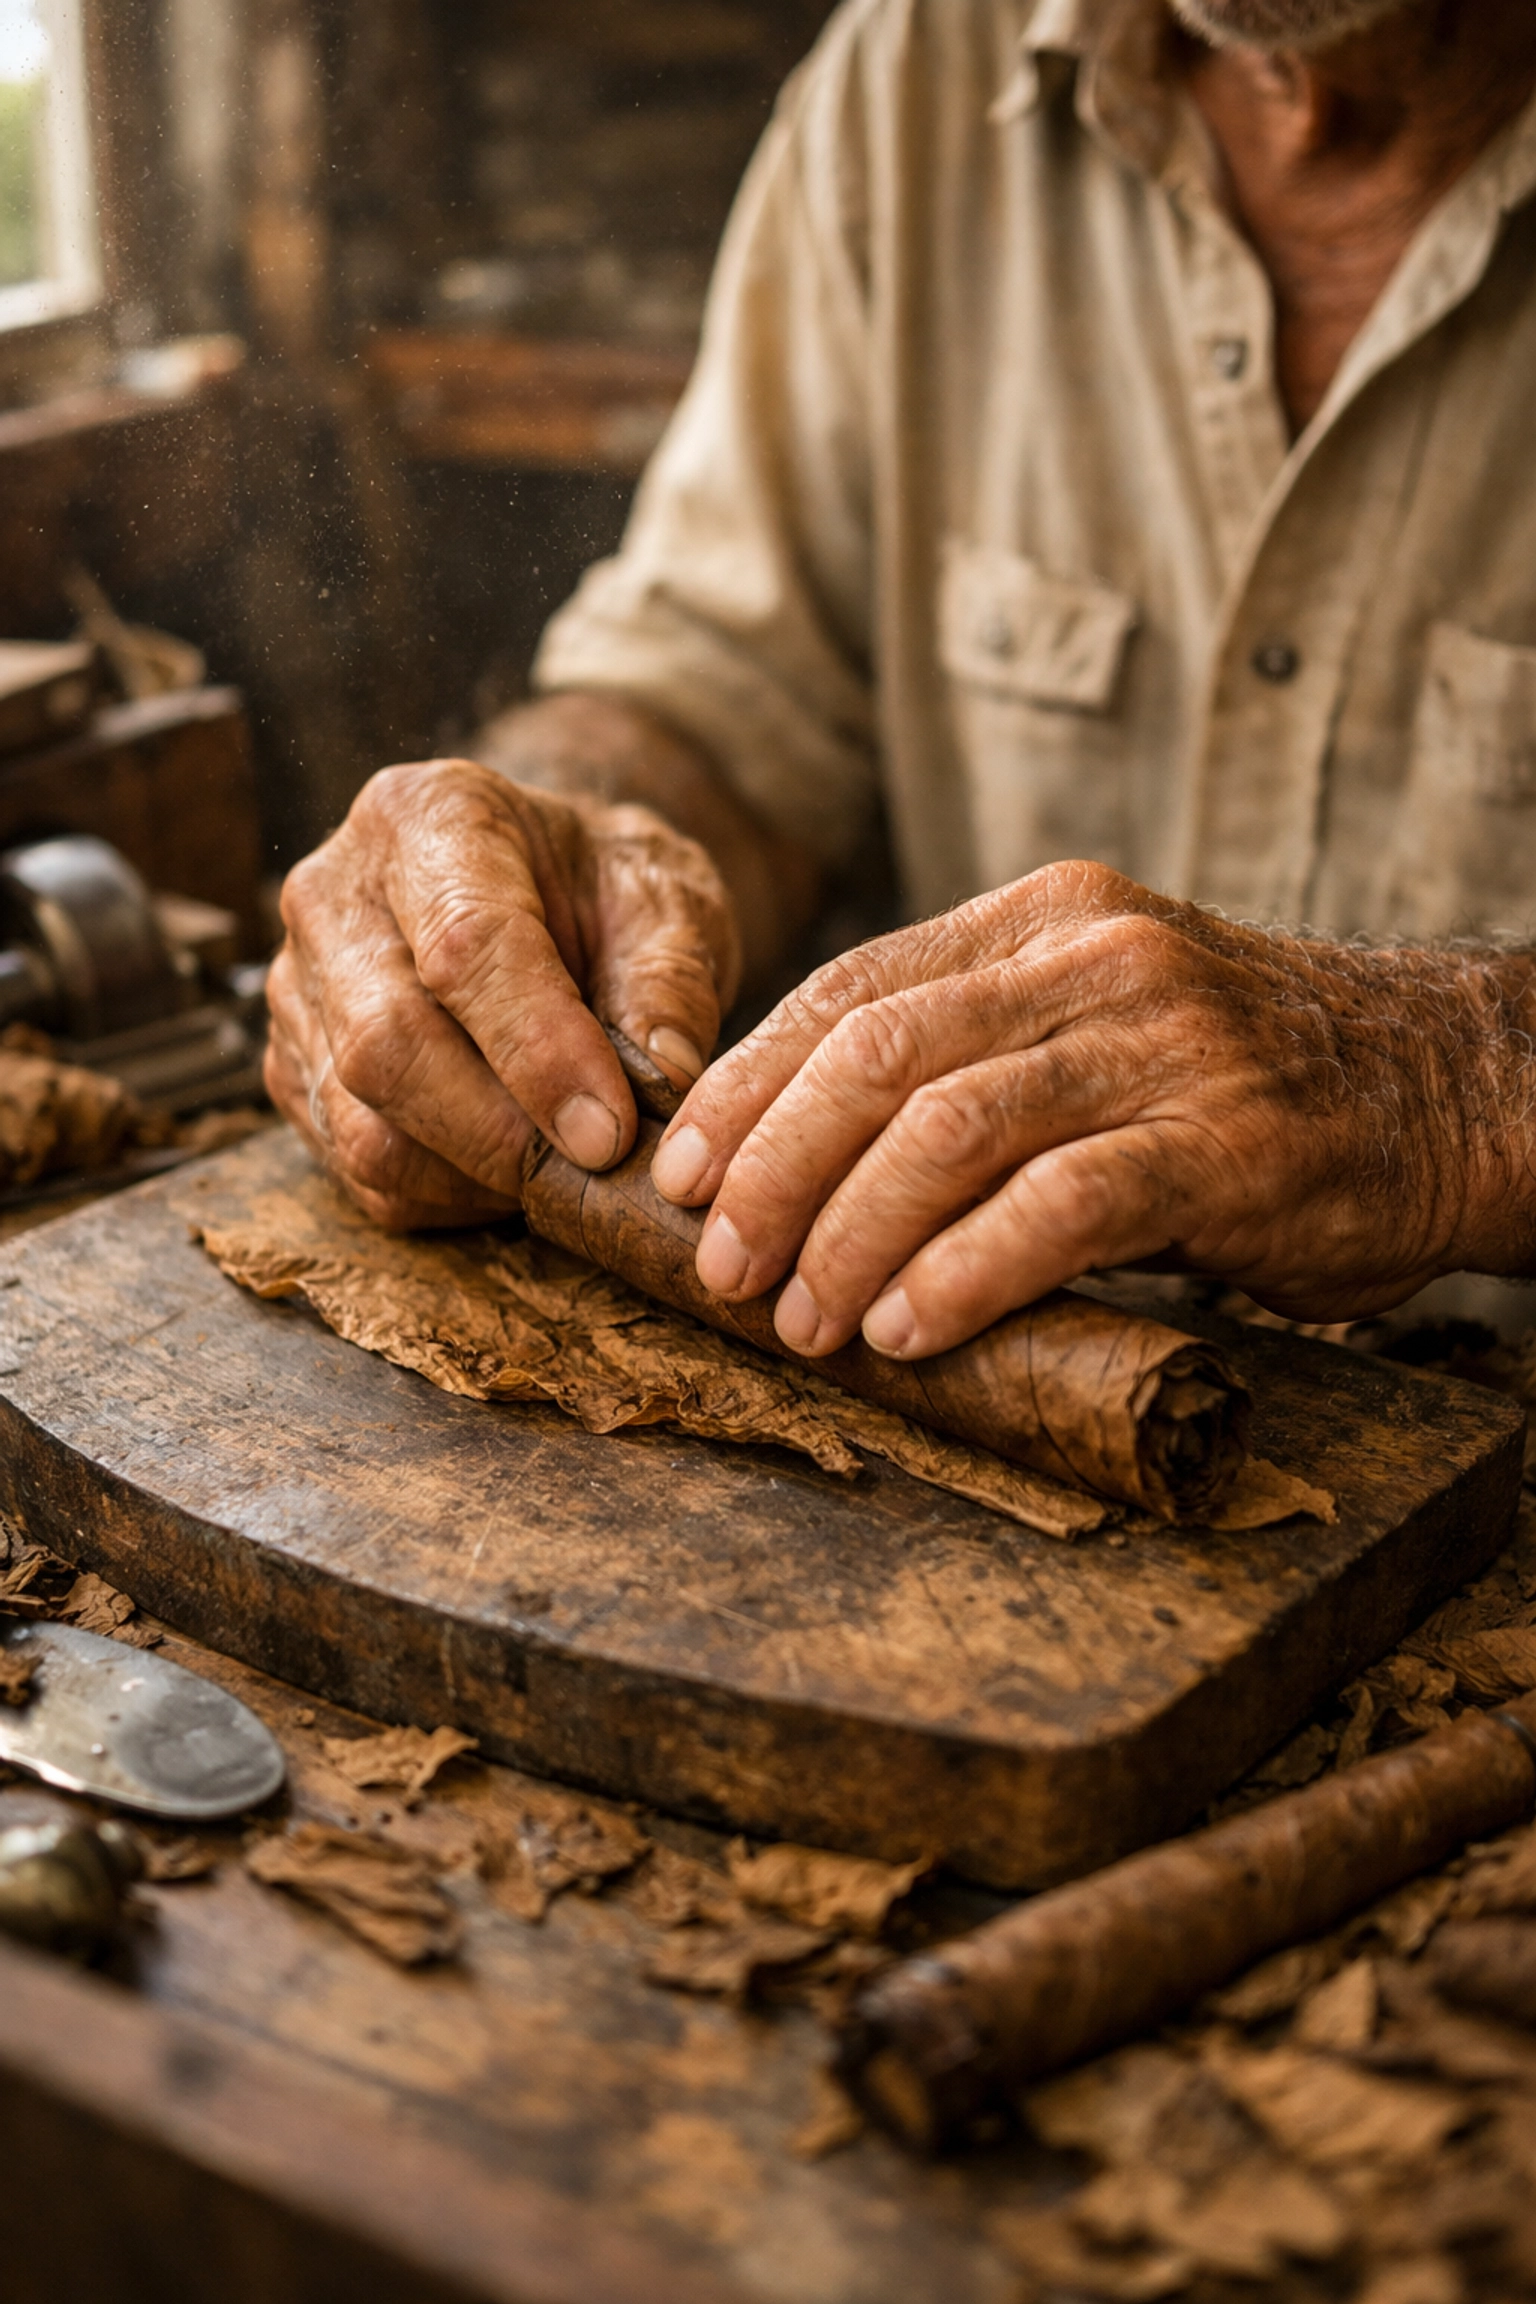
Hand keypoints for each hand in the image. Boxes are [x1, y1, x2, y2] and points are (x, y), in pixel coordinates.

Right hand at [265, 757, 740, 1227]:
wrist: (547, 894)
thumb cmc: (603, 891)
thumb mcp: (668, 902)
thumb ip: (669, 983)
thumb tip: (660, 1082)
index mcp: (427, 817)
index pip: (465, 945)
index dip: (538, 1053)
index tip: (610, 1132)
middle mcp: (335, 895)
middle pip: (387, 1043)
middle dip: (500, 1134)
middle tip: (595, 1173)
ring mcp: (299, 988)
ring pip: (364, 1125)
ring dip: (476, 1178)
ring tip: (565, 1172)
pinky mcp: (293, 1068)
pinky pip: (357, 1169)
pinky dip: (446, 1197)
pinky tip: (512, 1172)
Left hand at [649, 860, 1503, 1356]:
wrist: (1446, 1088)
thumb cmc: (1243, 1082)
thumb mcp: (1100, 1025)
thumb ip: (976, 1056)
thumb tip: (800, 1160)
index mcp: (1043, 921)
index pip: (852, 990)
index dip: (748, 1085)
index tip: (680, 1172)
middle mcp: (1095, 960)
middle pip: (878, 1054)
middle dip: (775, 1168)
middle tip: (719, 1261)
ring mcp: (1163, 1044)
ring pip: (951, 1128)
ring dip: (851, 1233)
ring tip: (803, 1317)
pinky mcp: (1222, 1143)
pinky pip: (1060, 1207)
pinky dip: (965, 1273)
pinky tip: (910, 1328)